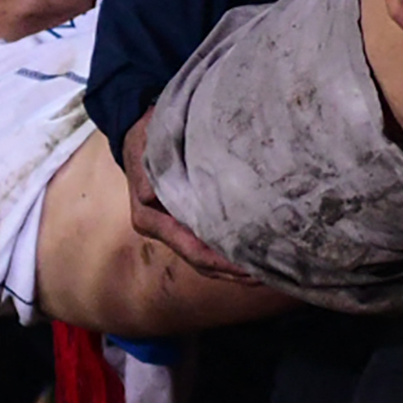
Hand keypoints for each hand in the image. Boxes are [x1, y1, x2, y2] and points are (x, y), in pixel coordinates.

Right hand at [121, 107, 256, 281]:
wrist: (136, 128)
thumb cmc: (148, 136)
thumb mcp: (148, 148)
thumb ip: (153, 174)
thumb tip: (153, 197)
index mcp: (150, 218)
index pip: (192, 250)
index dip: (222, 262)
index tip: (250, 267)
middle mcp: (160, 228)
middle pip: (200, 261)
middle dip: (232, 271)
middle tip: (266, 274)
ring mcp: (171, 227)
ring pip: (203, 257)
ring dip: (232, 265)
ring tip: (264, 269)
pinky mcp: (182, 220)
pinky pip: (205, 243)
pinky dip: (226, 249)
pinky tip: (249, 252)